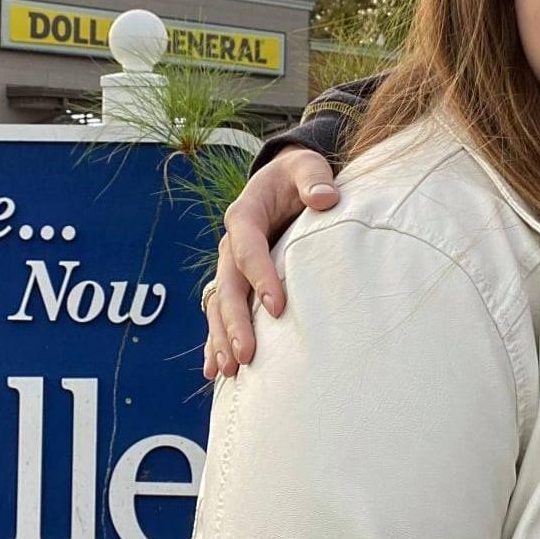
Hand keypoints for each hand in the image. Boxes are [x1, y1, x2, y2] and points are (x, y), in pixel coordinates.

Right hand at [203, 150, 338, 379]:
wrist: (282, 181)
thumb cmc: (299, 176)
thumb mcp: (307, 167)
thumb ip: (314, 179)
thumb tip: (325, 198)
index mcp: (245, 215)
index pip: (248, 248)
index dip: (260, 276)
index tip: (278, 306)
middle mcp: (231, 244)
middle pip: (227, 285)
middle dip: (234, 321)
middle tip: (246, 354)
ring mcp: (230, 266)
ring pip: (218, 305)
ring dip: (221, 338)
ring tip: (228, 370)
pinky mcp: (236, 283)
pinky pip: (220, 314)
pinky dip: (215, 342)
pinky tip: (214, 372)